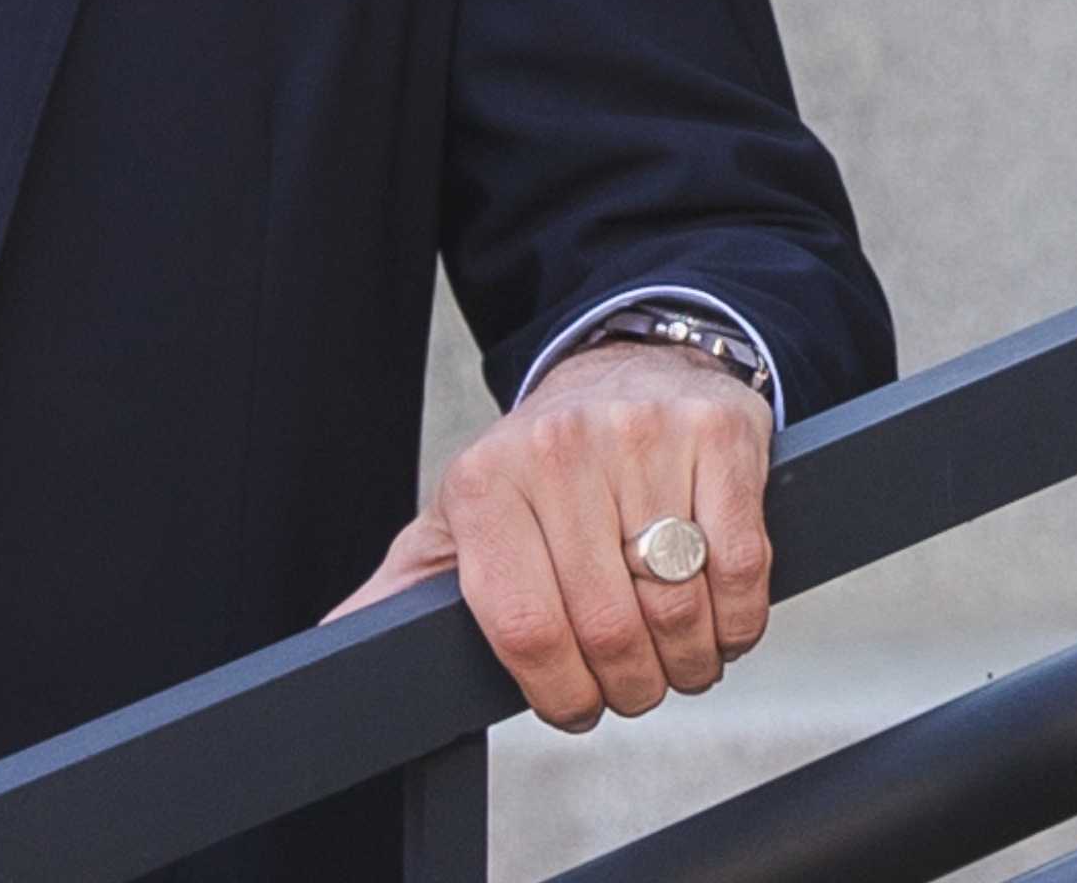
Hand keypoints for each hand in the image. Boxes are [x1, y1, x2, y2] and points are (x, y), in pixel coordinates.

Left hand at [327, 336, 777, 731]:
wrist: (627, 368)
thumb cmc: (540, 469)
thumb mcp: (462, 519)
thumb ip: (405, 585)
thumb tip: (335, 641)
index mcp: (485, 483)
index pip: (524, 628)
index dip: (559, 693)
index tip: (578, 707)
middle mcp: (559, 451)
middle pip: (606, 626)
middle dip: (631, 687)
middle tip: (637, 691)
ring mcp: (643, 436)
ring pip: (677, 603)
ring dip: (690, 662)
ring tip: (683, 665)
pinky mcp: (718, 433)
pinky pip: (741, 562)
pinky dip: (739, 618)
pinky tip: (723, 625)